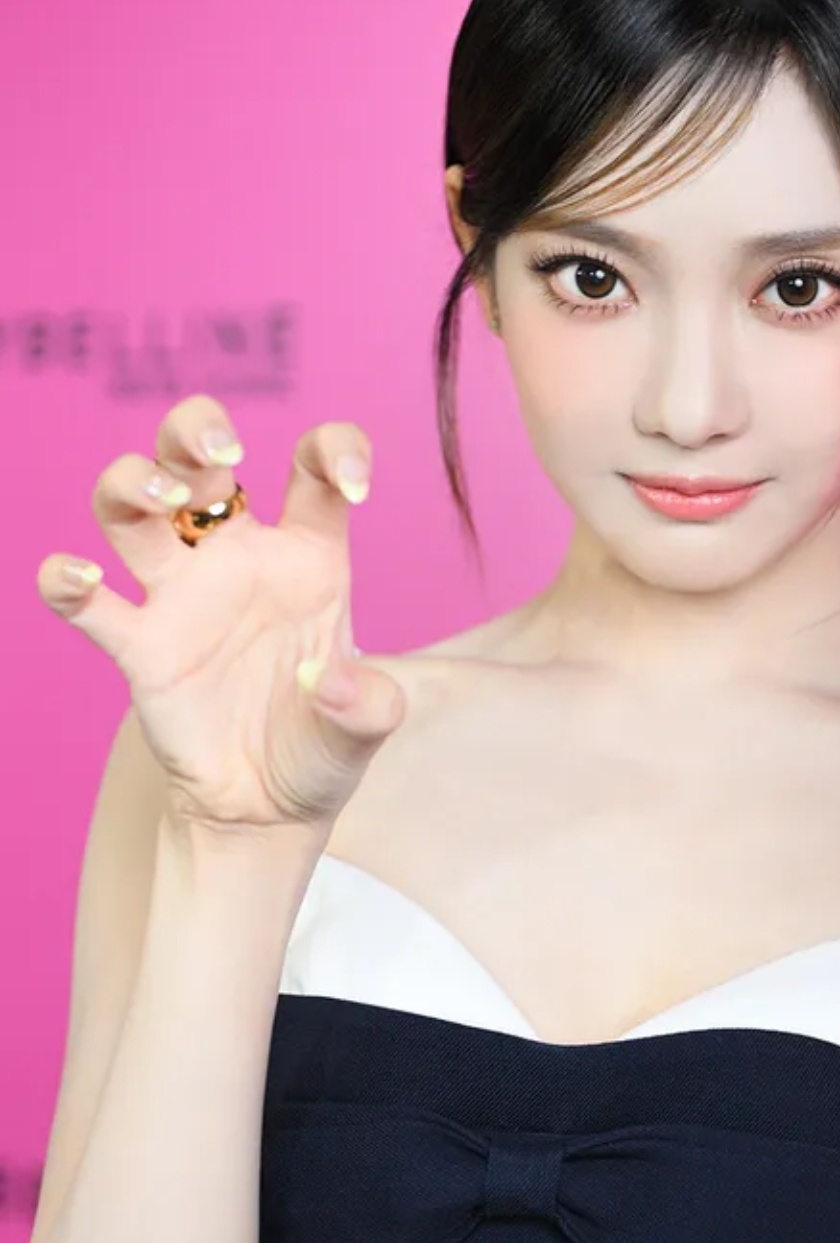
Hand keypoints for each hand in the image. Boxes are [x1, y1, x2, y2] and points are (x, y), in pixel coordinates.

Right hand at [36, 393, 406, 835]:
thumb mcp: (367, 728)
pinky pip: (85, 602)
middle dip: (196, 431)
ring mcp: (182, 597)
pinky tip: (77, 579)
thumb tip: (331, 683)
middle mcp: (238, 560)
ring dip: (135, 481)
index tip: (353, 484)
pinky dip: (66, 581)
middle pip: (197, 457)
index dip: (334, 449)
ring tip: (162, 499)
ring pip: (132, 504)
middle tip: (223, 457)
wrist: (268, 811)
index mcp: (307, 558)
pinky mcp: (140, 645)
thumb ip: (370, 705)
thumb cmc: (320, 747)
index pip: (313, 469)